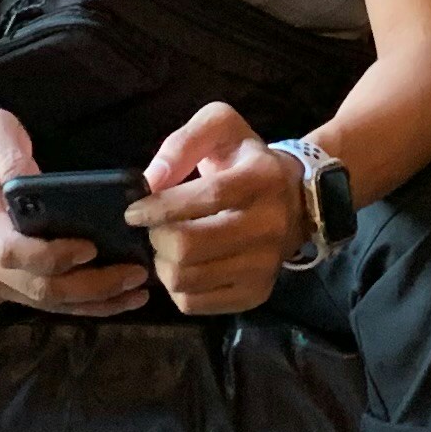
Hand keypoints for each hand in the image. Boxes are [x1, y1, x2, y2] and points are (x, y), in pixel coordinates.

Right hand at [0, 108, 146, 317]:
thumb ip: (13, 154)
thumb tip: (37, 183)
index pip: (10, 249)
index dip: (52, 256)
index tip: (92, 248)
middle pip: (32, 286)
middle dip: (89, 285)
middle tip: (135, 273)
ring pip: (38, 302)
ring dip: (89, 302)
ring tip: (133, 292)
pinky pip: (34, 305)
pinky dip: (74, 306)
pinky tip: (109, 299)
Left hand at [133, 105, 302, 318]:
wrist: (296, 200)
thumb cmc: (246, 161)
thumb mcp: (221, 127)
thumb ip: (183, 143)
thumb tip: (152, 180)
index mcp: (262, 178)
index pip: (208, 197)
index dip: (162, 207)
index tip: (134, 211)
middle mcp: (270, 225)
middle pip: (190, 246)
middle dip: (157, 238)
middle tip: (152, 228)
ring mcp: (264, 266)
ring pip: (187, 279)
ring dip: (162, 263)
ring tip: (165, 245)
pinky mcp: (255, 294)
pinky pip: (194, 303)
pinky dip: (175, 287)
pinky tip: (181, 266)